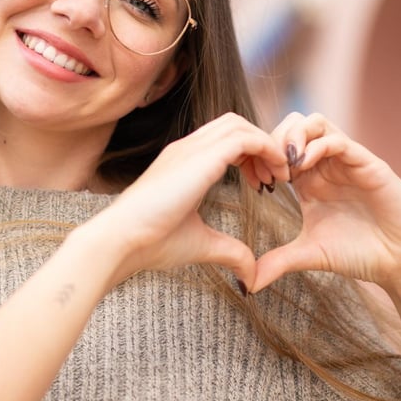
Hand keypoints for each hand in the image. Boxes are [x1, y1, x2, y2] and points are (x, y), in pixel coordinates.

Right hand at [87, 113, 288, 285]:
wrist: (122, 240)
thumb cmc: (150, 242)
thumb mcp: (201, 244)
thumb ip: (230, 252)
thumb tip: (251, 276)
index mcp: (182, 163)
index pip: (223, 139)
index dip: (250, 155)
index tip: (262, 184)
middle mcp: (186, 149)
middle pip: (233, 124)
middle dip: (260, 145)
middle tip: (273, 179)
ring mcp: (191, 149)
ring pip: (239, 125)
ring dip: (266, 145)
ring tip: (277, 176)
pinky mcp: (199, 157)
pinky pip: (244, 137)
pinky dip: (266, 149)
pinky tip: (274, 175)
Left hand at [252, 113, 400, 294]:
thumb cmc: (360, 254)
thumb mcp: (309, 255)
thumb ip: (278, 262)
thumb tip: (248, 283)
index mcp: (309, 180)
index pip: (277, 146)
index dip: (261, 157)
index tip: (256, 182)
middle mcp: (326, 165)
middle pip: (292, 124)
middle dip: (273, 141)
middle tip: (269, 172)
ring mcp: (347, 161)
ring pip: (314, 122)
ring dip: (293, 136)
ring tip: (285, 166)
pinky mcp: (368, 164)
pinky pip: (339, 140)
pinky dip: (316, 146)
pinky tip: (303, 168)